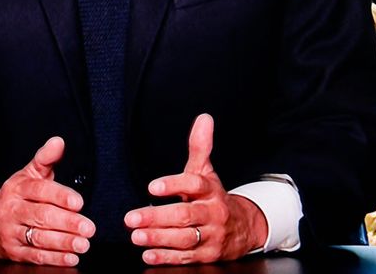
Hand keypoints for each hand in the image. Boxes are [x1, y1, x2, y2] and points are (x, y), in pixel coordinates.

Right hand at [0, 136, 94, 265]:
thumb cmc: (15, 196)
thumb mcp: (28, 174)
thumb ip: (46, 158)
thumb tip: (59, 142)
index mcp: (17, 188)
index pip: (40, 190)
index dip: (60, 196)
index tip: (79, 203)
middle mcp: (12, 209)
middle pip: (41, 216)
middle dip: (67, 223)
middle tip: (88, 228)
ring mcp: (10, 232)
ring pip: (39, 238)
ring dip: (63, 242)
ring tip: (83, 244)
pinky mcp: (13, 251)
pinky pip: (35, 256)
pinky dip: (54, 258)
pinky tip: (70, 257)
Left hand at [124, 114, 268, 264]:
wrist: (244, 227)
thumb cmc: (215, 197)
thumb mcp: (207, 171)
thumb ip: (200, 146)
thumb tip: (203, 119)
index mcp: (210, 190)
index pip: (194, 185)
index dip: (173, 185)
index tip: (152, 187)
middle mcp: (212, 213)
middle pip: (185, 216)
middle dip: (156, 218)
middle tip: (131, 218)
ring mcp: (211, 236)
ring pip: (185, 239)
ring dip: (159, 239)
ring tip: (136, 236)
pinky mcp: (208, 255)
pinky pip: (186, 257)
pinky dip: (167, 257)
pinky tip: (148, 254)